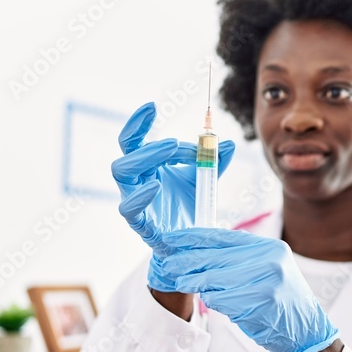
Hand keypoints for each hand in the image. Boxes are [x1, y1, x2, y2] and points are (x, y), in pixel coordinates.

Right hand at [111, 102, 235, 291]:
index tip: (151, 105)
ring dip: (146, 158)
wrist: (193, 246)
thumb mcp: (205, 181)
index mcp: (148, 167)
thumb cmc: (191, 208)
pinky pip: (129, 209)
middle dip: (151, 144)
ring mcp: (136, 201)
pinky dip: (140, 196)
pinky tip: (156, 186)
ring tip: (172, 150)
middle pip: (128, 153)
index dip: (138, 122)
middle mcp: (137, 181)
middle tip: (178, 144)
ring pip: (122, 172)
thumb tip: (229, 144)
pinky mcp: (141, 224)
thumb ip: (215, 162)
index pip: (133, 139)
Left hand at [159, 228, 340, 351]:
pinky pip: (220, 300)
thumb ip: (241, 258)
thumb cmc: (282, 301)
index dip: (195, 237)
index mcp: (270, 248)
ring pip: (213, 279)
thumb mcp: (269, 270)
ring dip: (196, 283)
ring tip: (182, 281)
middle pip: (215, 257)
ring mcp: (265, 282)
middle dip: (187, 260)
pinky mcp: (258, 303)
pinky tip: (213, 301)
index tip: (173, 238)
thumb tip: (200, 250)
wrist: (306, 332)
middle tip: (168, 262)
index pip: (224, 236)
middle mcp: (269, 261)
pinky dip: (212, 301)